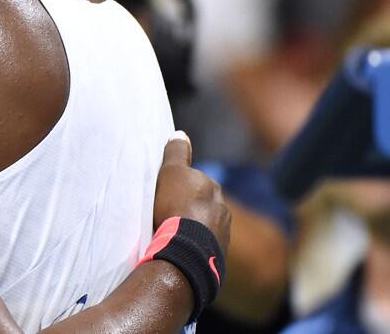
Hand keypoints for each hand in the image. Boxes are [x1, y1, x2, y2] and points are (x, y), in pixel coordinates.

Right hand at [153, 132, 229, 252]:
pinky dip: (195, 245)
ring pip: (205, 226)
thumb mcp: (171, 172)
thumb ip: (177, 153)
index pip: (196, 182)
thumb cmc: (176, 205)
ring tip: (173, 235)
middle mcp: (223, 208)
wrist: (187, 248)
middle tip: (168, 215)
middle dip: (190, 208)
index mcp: (213, 187)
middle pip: (203, 204)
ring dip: (193, 228)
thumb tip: (180, 134)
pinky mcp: (219, 255)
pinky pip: (204, 246)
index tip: (167, 194)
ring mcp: (223, 233)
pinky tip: (181, 248)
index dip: (180, 187)